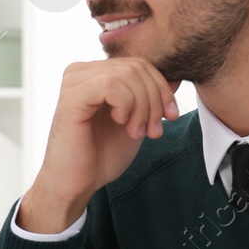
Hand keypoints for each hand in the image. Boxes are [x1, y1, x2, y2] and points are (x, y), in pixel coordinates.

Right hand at [19, 58, 180, 232]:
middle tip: (154, 131)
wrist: (76, 184)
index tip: (171, 116)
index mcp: (95, 74)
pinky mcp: (71, 97)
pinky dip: (125, 105)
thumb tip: (177, 79)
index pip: (139, 64)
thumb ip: (151, 99)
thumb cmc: (100, 156)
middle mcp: (82, 72)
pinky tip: (120, 123)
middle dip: (155, 100)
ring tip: (137, 132)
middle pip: (136, 67)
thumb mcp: (136, 121)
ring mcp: (74, 82)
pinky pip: (110, 85)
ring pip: (127, 74)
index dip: (161, 88)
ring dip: (142, 106)